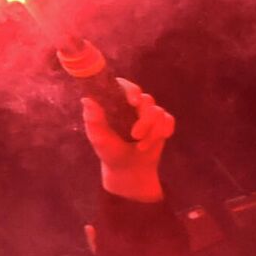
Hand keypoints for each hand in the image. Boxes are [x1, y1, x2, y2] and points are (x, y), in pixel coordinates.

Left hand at [81, 78, 174, 201]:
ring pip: (158, 112)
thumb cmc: (109, 152)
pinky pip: (168, 120)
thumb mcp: (99, 138)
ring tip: (141, 147)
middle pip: (146, 100)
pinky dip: (164, 130)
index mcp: (116, 103)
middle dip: (144, 120)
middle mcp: (133, 104)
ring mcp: (148, 113)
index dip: (131, 90)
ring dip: (152, 131)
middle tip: (135, 136)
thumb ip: (93, 120)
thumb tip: (86, 99)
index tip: (134, 101)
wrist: (128, 169)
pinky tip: (160, 139)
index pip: (125, 86)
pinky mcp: (161, 122)